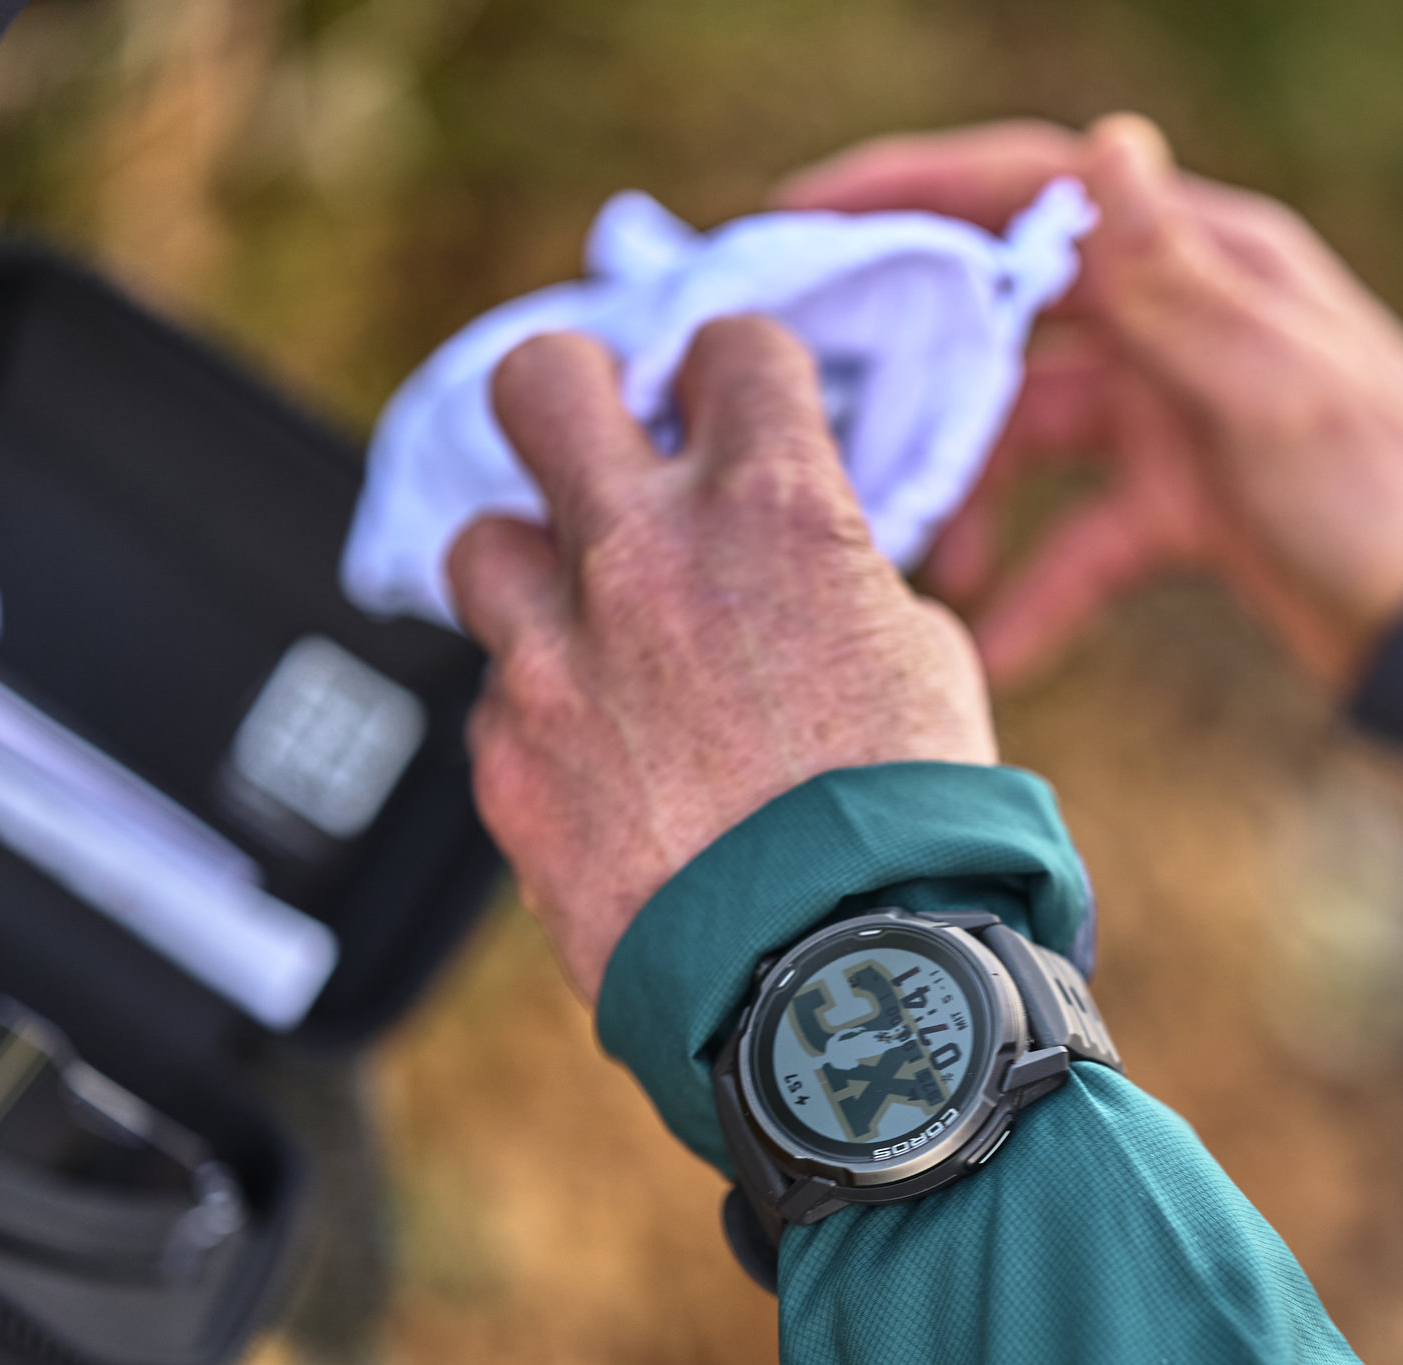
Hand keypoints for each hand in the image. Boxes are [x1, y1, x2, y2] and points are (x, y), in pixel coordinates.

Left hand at [448, 319, 996, 995]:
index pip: (729, 345)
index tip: (729, 406)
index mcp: (772, 507)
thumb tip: (805, 574)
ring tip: (584, 626)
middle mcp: (642, 554)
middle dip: (573, 396)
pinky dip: (539, 712)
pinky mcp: (506, 759)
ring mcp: (555, 655)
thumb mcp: (921, 660)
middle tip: (599, 442)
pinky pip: (495, 697)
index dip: (734, 374)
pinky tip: (599, 760)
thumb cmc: (907, 829)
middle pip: (539, 380)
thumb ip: (841, 582)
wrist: (837, 980)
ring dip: (534, 572)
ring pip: (481, 543)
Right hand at [776, 114, 1402, 687]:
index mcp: (1201, 258)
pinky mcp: (1178, 504)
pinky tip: (990, 649)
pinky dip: (1038, 590)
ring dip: (972, 499)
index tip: (797, 221)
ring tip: (925, 570)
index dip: (908, 194)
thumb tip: (1104, 145)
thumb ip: (1175, 283)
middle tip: (818, 421)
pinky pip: (1078, 538)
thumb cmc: (1392, 489)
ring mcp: (1172, 413)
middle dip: (914, 374)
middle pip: (1005, 321)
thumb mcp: (1273, 388)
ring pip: (1026, 435)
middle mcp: (1177, 321)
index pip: (1029, 191)